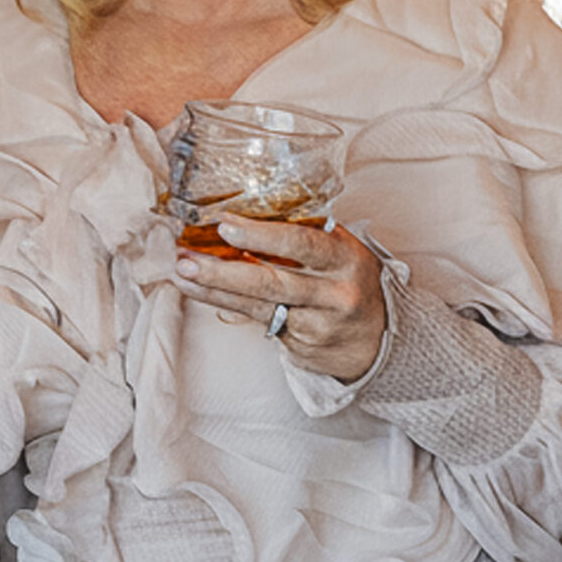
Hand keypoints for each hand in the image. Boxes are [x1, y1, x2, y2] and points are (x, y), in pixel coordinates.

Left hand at [173, 214, 386, 381]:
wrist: (379, 341)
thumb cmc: (350, 282)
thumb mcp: (343, 252)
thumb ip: (307, 234)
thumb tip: (246, 215)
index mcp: (346, 259)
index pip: (303, 244)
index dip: (262, 235)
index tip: (225, 225)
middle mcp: (334, 293)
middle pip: (272, 281)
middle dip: (223, 270)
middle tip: (187, 258)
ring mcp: (317, 324)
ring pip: (257, 306)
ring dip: (213, 289)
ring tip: (182, 273)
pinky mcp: (301, 346)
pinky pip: (257, 322)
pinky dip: (225, 305)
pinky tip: (201, 292)